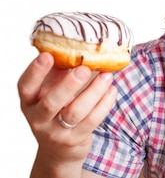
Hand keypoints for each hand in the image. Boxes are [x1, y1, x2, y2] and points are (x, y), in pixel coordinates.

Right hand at [17, 53, 116, 175]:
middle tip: (84, 68)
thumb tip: (78, 41)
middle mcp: (38, 118)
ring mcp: (56, 131)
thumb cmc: (57, 110)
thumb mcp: (51, 90)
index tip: (47, 55)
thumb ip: (59, 70)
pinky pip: (92, 121)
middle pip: (51, 102)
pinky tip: (112, 90)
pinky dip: (104, 104)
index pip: (25, 86)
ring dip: (94, 92)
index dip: (35, 71)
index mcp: (29, 101)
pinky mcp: (74, 140)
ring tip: (107, 76)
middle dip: (68, 85)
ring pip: (75, 112)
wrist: (58, 150)